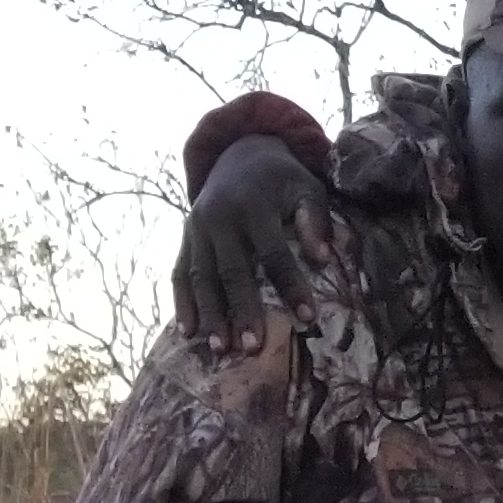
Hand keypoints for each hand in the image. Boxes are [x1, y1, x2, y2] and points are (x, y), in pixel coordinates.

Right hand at [177, 136, 338, 355]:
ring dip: (209, 314)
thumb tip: (322, 259)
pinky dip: (183, 303)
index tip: (307, 319)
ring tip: (219, 349)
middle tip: (252, 348)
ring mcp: (196, 228)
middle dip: (242, 310)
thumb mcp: (306, 187)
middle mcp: (218, 217)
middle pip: (231, 271)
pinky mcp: (185, 237)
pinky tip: (187, 333)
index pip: (274, 253)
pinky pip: (180, 273)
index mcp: (252, 205)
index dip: (291, 285)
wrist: (238, 153)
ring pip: (201, 276)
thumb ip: (315, 219)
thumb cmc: (282, 179)